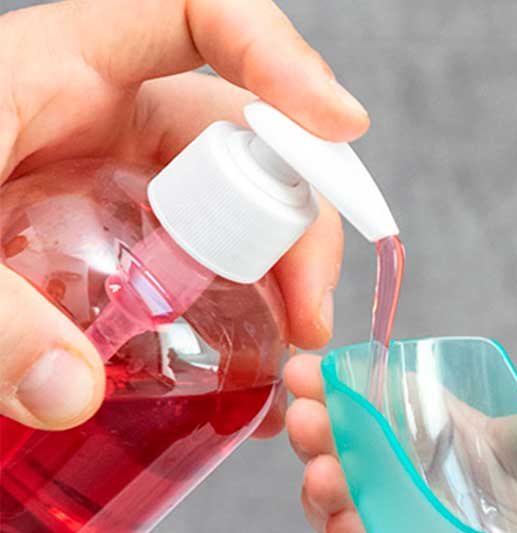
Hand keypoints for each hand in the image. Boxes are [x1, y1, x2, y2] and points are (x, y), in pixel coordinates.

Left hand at [0, 0, 367, 431]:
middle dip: (295, 225)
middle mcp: (107, 123)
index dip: (280, 57)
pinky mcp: (116, 249)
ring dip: (278, 281)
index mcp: (61, 72)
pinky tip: (242, 369)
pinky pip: (199, 266)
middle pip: (244, 143)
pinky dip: (233, 312)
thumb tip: (73, 396)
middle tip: (308, 320)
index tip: (339, 127)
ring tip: (290, 357)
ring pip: (233, 214)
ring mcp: (118, 189)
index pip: (197, 14)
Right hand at [284, 353, 516, 532]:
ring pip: (331, 498)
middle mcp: (378, 464)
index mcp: (406, 423)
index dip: (329, 380)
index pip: (358, 393)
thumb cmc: (512, 498)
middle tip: (304, 415)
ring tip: (324, 474)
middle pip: (333, 441)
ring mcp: (368, 512)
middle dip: (314, 428)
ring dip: (322, 487)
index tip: (307, 369)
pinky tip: (348, 528)